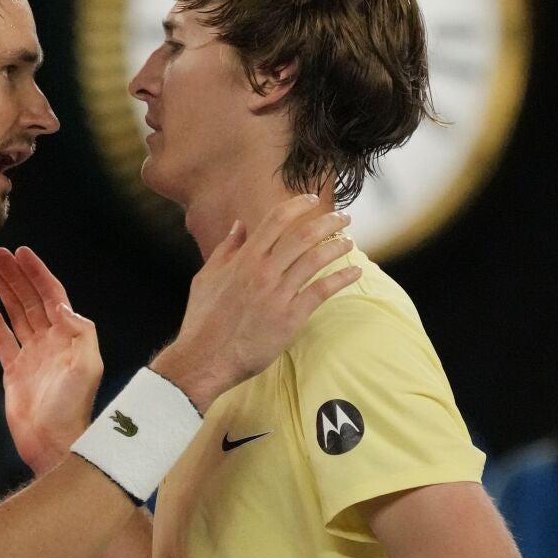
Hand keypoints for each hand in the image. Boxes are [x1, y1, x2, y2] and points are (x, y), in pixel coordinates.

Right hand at [0, 247, 102, 474]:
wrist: (53, 443)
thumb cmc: (73, 410)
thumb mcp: (87, 367)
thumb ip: (80, 332)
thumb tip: (62, 306)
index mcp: (69, 337)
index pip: (52, 295)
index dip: (37, 273)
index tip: (22, 253)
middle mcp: (51, 342)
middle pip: (31, 299)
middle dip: (16, 275)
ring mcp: (32, 355)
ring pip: (16, 313)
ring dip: (5, 289)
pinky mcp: (14, 370)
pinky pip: (2, 337)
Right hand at [152, 195, 360, 409]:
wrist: (205, 357)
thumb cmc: (203, 319)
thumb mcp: (207, 277)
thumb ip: (226, 249)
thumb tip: (239, 225)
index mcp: (243, 259)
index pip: (276, 220)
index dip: (298, 206)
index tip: (312, 200)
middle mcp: (263, 271)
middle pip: (303, 236)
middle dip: (328, 222)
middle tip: (343, 218)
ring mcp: (278, 294)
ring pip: (316, 259)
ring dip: (337, 247)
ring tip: (349, 242)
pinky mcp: (290, 317)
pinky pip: (321, 291)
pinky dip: (341, 278)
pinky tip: (354, 272)